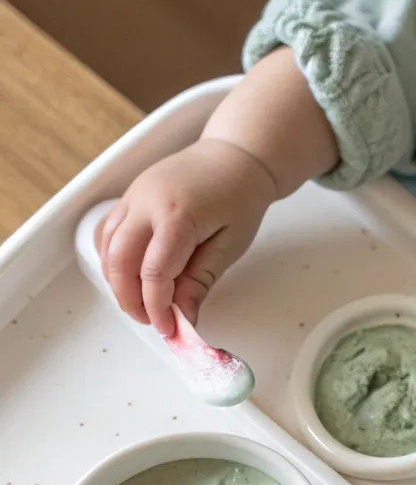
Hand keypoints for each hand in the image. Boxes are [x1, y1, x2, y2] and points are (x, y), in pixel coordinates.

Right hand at [99, 138, 277, 335]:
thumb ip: (201, 280)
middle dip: (130, 299)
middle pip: (120, 261)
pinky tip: (130, 276)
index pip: (154, 273)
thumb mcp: (230, 244)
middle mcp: (147, 202)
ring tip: (141, 302)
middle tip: (151, 320)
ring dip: (117, 281)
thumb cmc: (239, 196)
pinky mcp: (129, 196)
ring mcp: (133, 196)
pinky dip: (112, 258)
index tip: (168, 328)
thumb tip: (183, 316)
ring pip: (107, 246)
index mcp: (178, 214)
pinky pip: (108, 231)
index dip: (157, 307)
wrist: (234, 156)